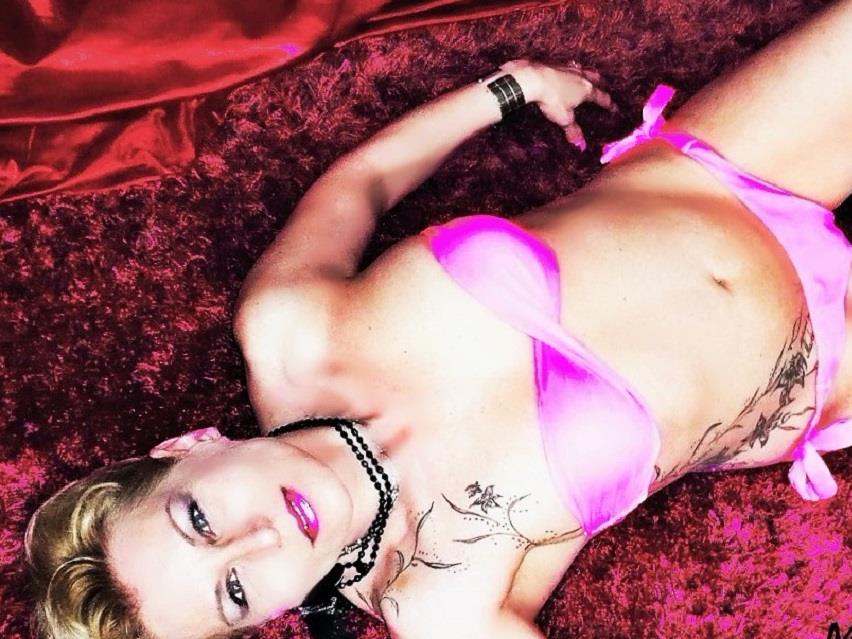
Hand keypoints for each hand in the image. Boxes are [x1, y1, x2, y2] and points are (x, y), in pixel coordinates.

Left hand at [499, 59, 615, 149]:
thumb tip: (579, 144)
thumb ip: (572, 130)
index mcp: (587, 90)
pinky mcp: (555, 65)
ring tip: (587, 76)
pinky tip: (566, 71)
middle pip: (595, 79)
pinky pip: (567, 66)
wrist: (534, 79)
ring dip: (587, 74)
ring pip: (583, 70)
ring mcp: (568, 69)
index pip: (602, 98)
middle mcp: (581, 77)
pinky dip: (570, 69)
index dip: (609, 104)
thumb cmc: (552, 99)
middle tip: (603, 86)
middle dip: (600, 84)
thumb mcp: (564, 118)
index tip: (614, 108)